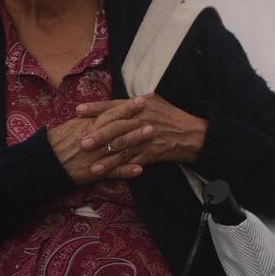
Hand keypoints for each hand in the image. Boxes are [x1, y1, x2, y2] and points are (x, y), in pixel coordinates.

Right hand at [46, 111, 147, 183]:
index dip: (127, 107)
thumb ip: (90, 119)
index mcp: (87, 126)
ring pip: (118, 148)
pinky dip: (126, 171)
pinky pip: (112, 172)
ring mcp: (95, 156)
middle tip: (154, 119)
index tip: (143, 101)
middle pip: (118, 130)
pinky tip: (140, 169)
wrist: (43, 163)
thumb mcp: (72, 126)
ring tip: (152, 137)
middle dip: (136, 124)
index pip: (110, 114)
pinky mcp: (94, 172)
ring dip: (136, 142)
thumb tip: (104, 110)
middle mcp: (93, 140)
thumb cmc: (56, 142)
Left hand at [75, 94, 208, 171]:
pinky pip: (135, 161)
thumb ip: (136, 102)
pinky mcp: (155, 151)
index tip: (78, 111)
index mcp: (143, 105)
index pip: (115, 105)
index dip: (96, 108)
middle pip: (117, 127)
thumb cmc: (174, 117)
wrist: (196, 134)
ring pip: (124, 147)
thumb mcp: (157, 102)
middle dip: (98, 136)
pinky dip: (121, 168)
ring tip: (91, 166)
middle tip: (81, 143)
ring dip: (107, 158)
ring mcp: (150, 136)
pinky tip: (109, 174)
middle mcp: (144, 119)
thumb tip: (117, 101)